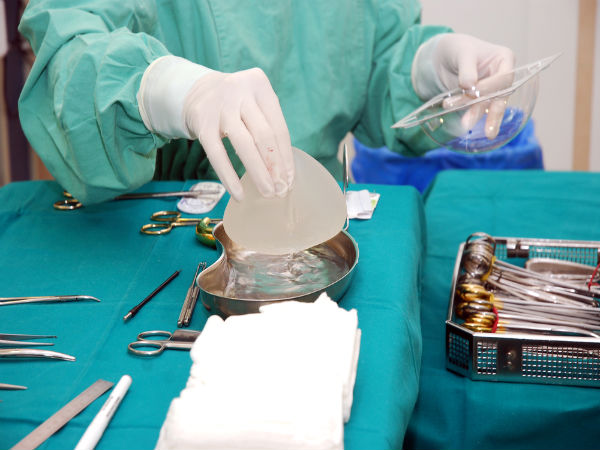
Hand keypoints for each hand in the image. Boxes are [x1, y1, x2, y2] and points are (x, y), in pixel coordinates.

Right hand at [138, 57, 293, 200]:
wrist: (196, 91)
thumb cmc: (236, 104)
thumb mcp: (254, 103)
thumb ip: (269, 128)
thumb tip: (283, 173)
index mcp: (259, 85)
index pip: (278, 127)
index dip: (285, 157)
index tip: (289, 179)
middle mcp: (240, 91)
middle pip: (264, 135)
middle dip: (275, 167)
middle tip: (281, 190)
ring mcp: (220, 106)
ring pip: (244, 145)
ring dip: (258, 173)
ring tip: (267, 192)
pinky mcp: (202, 122)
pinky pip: (218, 154)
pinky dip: (229, 177)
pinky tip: (238, 194)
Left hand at [412, 33, 514, 138]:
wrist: (446, 55)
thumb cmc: (458, 49)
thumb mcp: (462, 53)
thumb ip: (467, 68)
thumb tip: (469, 85)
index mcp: (504, 59)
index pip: (503, 77)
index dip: (489, 87)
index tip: (471, 91)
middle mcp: (503, 75)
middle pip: (501, 96)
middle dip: (493, 114)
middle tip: (489, 133)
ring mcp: (493, 89)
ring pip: (489, 106)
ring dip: (478, 116)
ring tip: (466, 126)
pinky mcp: (481, 99)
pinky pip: (479, 109)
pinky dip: (471, 116)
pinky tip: (465, 124)